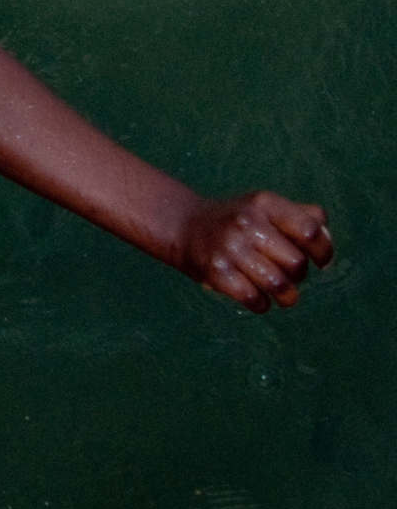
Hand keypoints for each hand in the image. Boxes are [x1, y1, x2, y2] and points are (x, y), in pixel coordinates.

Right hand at [175, 192, 333, 312]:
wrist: (182, 226)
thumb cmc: (236, 221)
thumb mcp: (265, 208)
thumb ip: (301, 217)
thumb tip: (325, 240)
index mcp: (264, 203)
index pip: (309, 231)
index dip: (323, 251)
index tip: (320, 262)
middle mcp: (246, 223)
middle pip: (296, 263)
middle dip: (299, 276)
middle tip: (290, 276)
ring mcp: (229, 247)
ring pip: (278, 285)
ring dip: (286, 296)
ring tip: (283, 296)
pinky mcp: (215, 271)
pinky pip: (253, 298)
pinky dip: (261, 305)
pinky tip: (259, 300)